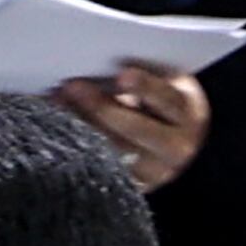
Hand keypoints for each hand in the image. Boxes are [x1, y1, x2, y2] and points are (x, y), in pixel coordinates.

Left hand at [54, 60, 206, 190]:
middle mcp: (176, 149)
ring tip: (58, 103)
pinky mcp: (130, 187)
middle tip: (73, 87)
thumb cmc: (159, 100)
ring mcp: (154, 173)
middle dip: (102, 108)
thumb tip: (101, 59)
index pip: (168, 100)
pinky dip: (77, 145)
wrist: (171, 140)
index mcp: (188, 115)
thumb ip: (142, 77)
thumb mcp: (162, 83)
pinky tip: (57, 127)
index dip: (146, 88)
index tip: (122, 76)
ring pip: (115, 153)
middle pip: (137, 131)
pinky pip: (101, 168)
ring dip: (82, 126)